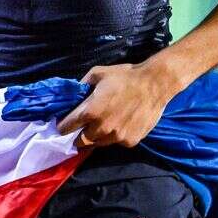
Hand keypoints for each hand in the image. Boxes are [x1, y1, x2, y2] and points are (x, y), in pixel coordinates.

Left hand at [57, 61, 181, 149]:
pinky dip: (115, 136)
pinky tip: (121, 123)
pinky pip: (116, 142)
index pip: (67, 127)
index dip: (63, 126)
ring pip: (99, 143)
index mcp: (90, 112)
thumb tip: (73, 94)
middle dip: (79, 135)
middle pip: (81, 141)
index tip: (63, 126)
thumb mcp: (98, 74)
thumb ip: (82, 85)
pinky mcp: (130, 141)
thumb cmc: (125, 76)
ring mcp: (116, 137)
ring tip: (104, 124)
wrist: (154, 84)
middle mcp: (101, 128)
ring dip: (97, 136)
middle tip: (83, 127)